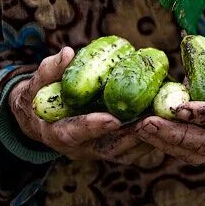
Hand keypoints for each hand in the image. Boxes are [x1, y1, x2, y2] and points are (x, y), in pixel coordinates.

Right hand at [9, 47, 157, 164]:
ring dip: (145, 139)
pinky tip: (166, 122)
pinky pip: (131, 148)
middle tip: (150, 121)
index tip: (112, 119)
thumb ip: (50, 70)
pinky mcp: (110, 146)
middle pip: (107, 148)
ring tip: (164, 121)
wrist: (40, 116)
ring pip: (124, 152)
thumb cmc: (38, 94)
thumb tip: (68, 53)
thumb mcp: (38, 81)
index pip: (75, 133)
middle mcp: (79, 147)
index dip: (93, 127)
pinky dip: (148, 138)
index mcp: (56, 132)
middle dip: (130, 137)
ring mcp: (96, 149)